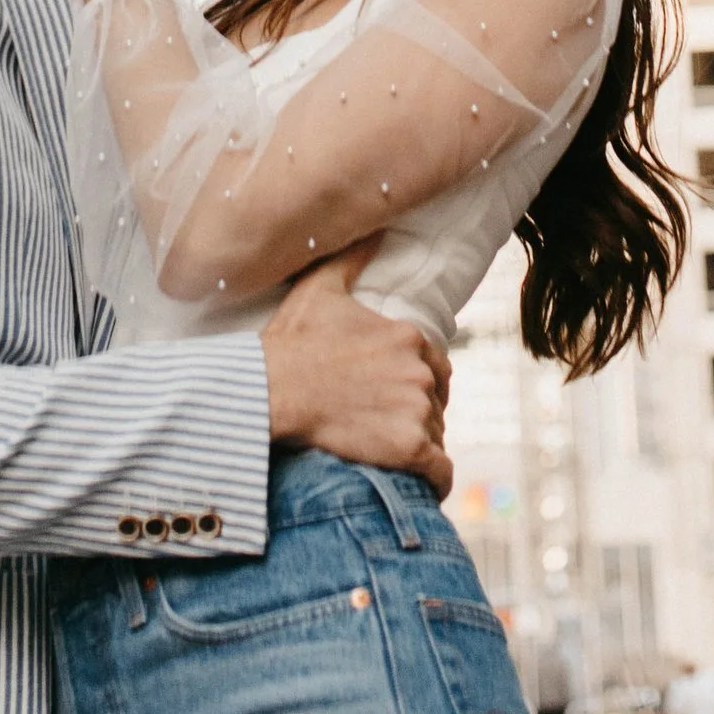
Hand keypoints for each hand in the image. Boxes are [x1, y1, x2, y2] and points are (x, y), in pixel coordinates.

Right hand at [258, 247, 452, 493]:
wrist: (274, 389)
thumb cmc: (293, 342)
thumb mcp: (320, 289)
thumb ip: (352, 258)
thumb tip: (379, 227)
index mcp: (408, 336)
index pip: (436, 367)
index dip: (420, 383)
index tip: (395, 396)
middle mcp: (420, 371)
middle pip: (436, 403)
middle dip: (417, 414)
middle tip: (385, 426)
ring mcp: (416, 409)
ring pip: (435, 436)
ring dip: (418, 446)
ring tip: (386, 452)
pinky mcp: (408, 446)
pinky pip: (440, 471)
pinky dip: (435, 481)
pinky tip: (423, 486)